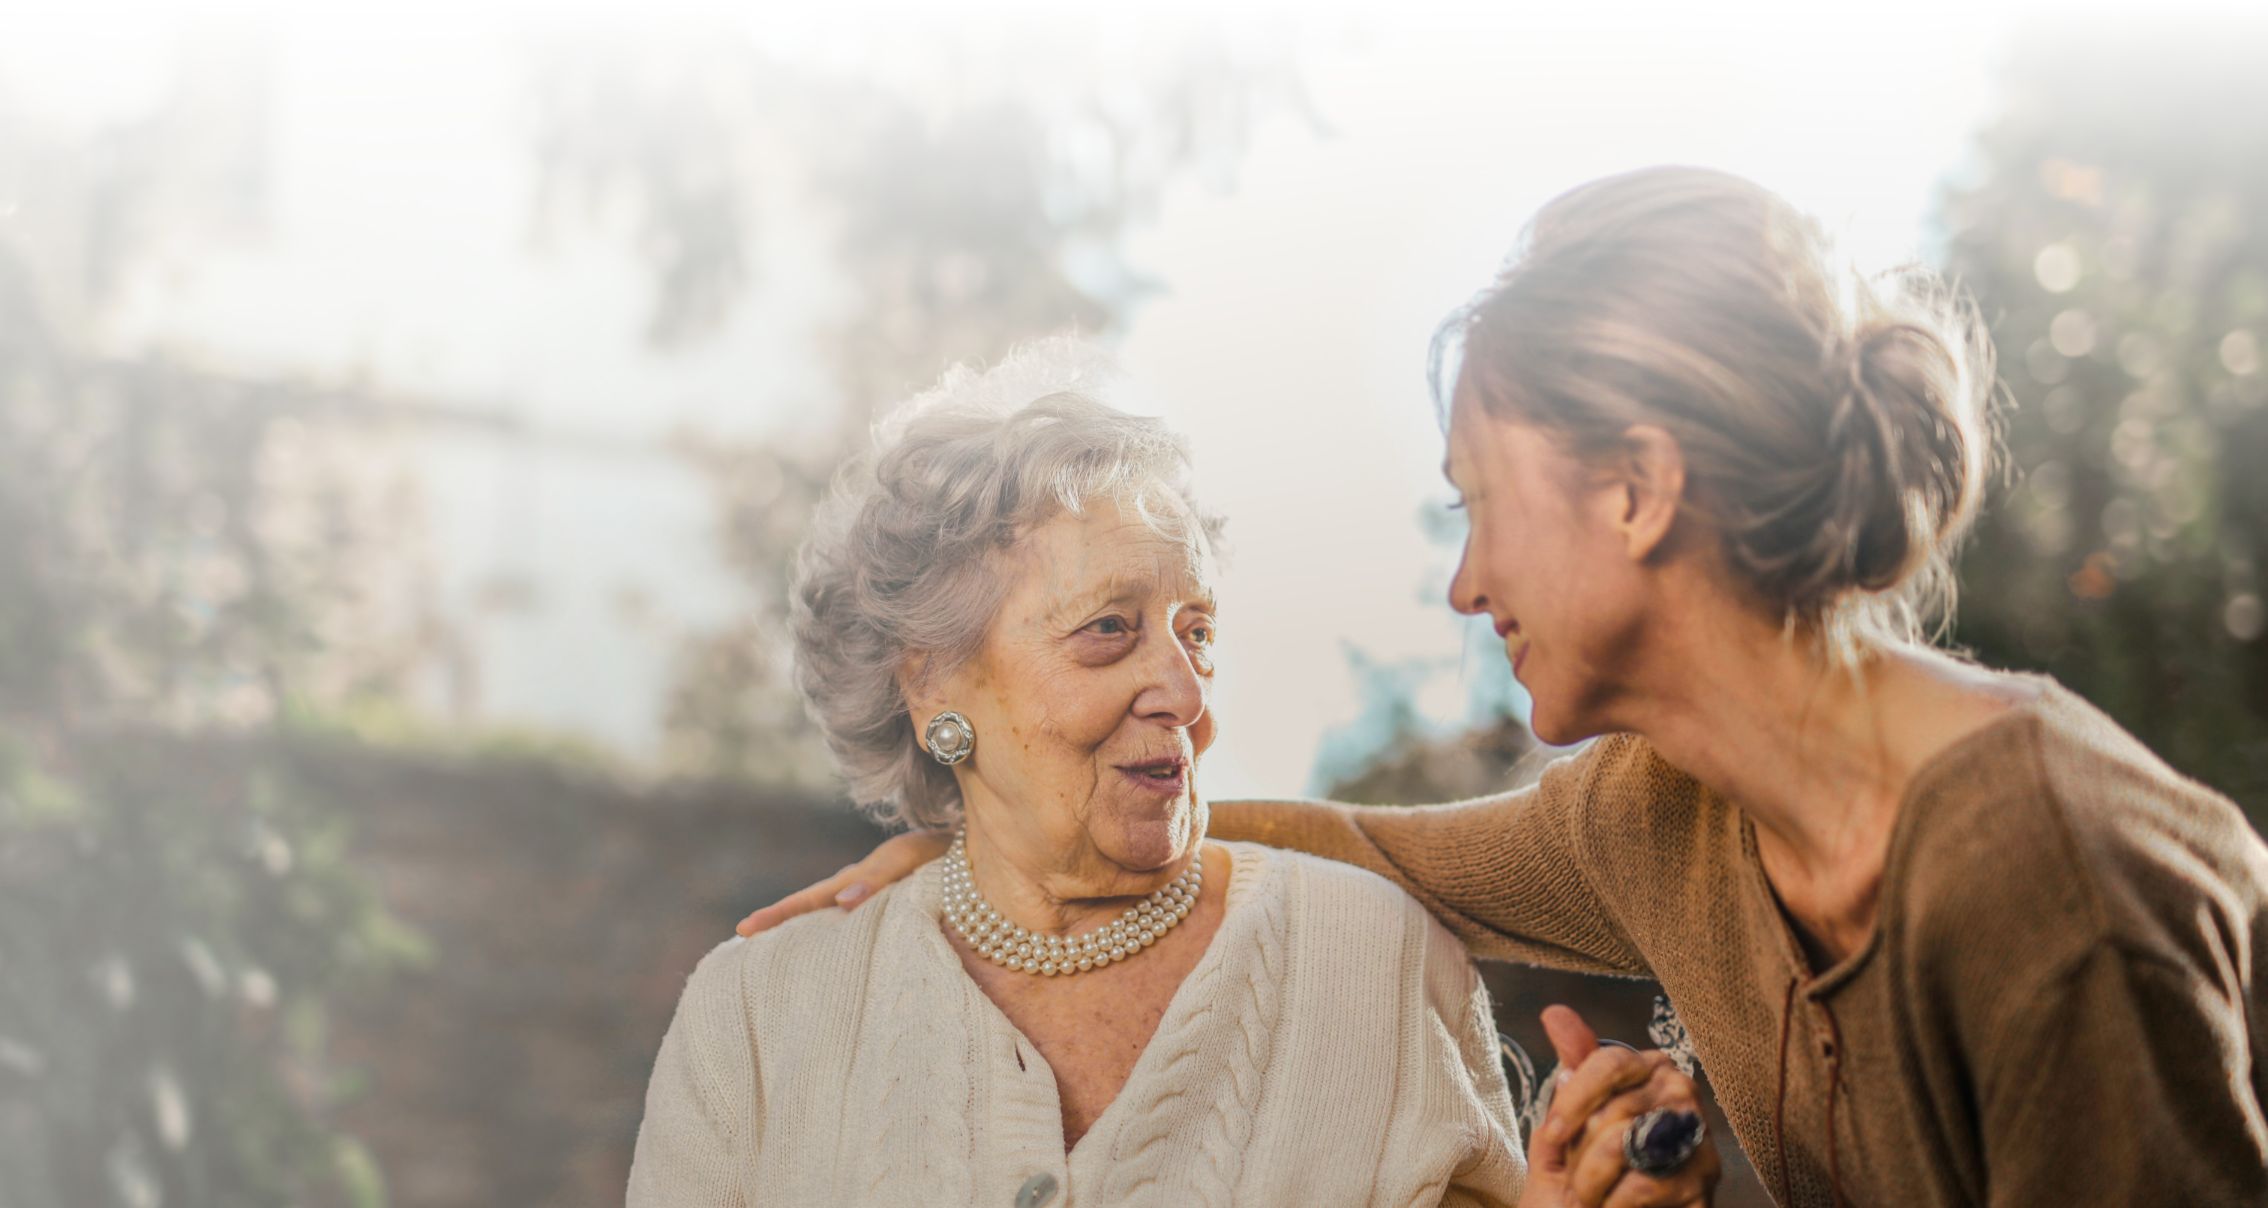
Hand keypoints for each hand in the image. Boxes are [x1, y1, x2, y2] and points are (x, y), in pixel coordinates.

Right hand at [733, 829, 951, 935]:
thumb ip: (876, 877)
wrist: (977, 846)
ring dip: (806, 933)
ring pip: (832, 918)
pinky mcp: (895, 909)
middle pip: (813, 909)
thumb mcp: (909, 858)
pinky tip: (834, 956)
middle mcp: (861, 890)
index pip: (810, 899)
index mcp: (858, 878)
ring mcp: (875, 899)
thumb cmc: (943, 850)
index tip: (743, 930)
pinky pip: (860, 926)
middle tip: (742, 941)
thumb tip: (839, 904)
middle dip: (780, 924)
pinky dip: (840, 938)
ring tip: (776, 956)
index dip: (778, 914)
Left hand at [1521, 1005, 1719, 1207]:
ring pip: (1628, 1145)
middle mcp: (1681, 1095)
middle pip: (1616, 1109)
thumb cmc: (1580, 1185)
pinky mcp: (1703, 1183)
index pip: (1610, 1062)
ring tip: (1590, 1198)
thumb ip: (1568, 1076)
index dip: (1574, 1101)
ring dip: (1593, 1182)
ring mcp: (1699, 1139)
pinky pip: (1645, 1185)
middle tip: (1575, 1182)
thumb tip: (1556, 1014)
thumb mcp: (1563, 1130)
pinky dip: (1615, 1204)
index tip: (1553, 1136)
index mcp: (1647, 1071)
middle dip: (1581, 1156)